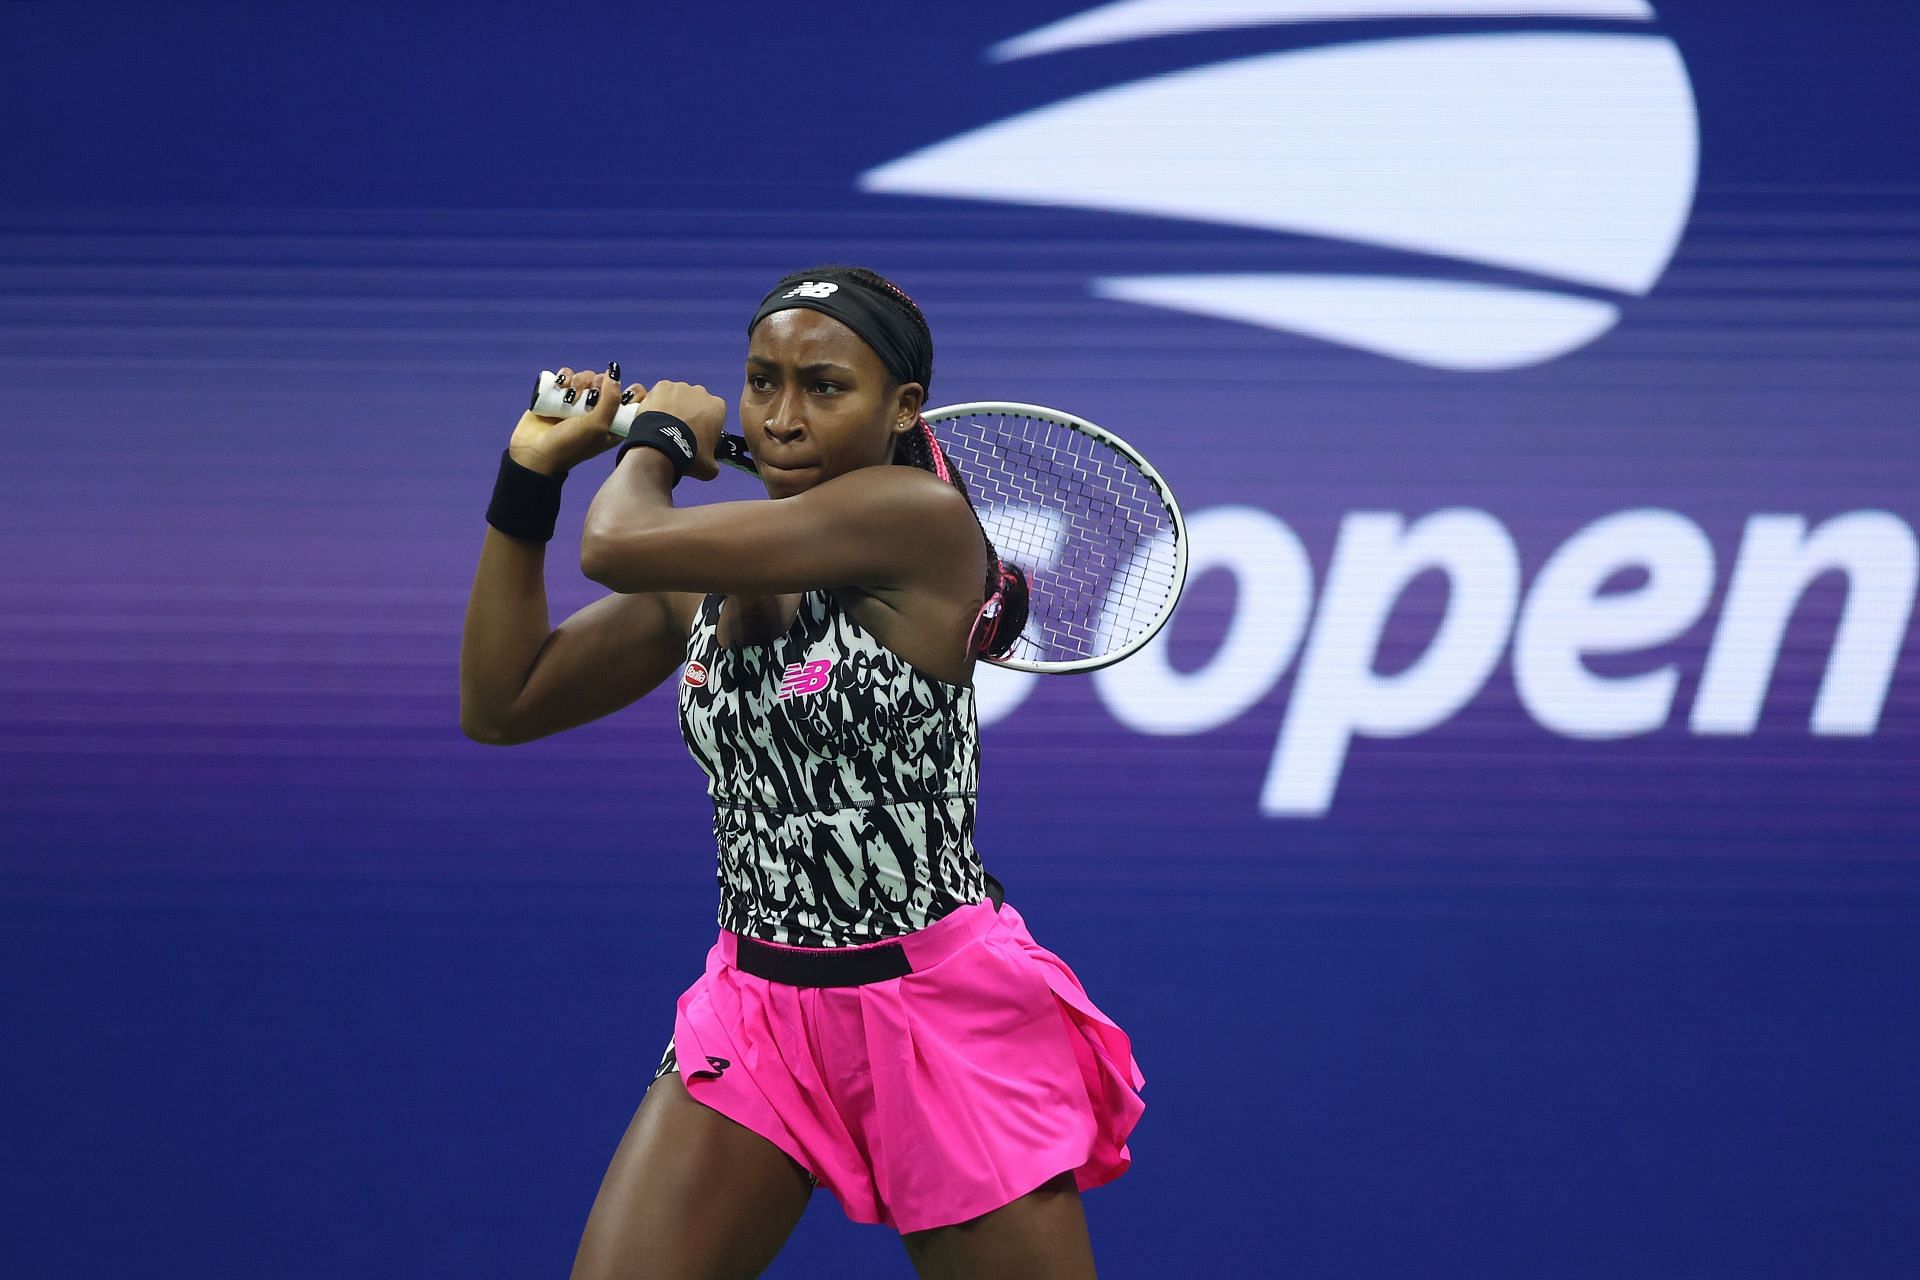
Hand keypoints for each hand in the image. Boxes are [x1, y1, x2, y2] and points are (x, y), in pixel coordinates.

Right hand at [508, 364, 627, 476]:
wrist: (535, 452)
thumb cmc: (570, 445)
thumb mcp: (598, 425)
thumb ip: (611, 399)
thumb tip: (613, 372)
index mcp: (614, 423)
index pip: (632, 400)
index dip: (631, 392)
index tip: (625, 393)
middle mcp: (598, 412)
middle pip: (606, 383)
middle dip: (597, 385)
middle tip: (587, 399)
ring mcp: (578, 403)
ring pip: (586, 377)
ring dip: (578, 381)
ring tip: (568, 398)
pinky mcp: (560, 395)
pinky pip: (567, 376)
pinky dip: (564, 377)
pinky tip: (559, 386)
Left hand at [633, 380, 725, 480]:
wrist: (661, 446)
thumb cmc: (688, 454)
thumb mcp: (709, 467)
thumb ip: (714, 464)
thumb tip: (711, 467)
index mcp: (718, 407)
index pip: (715, 414)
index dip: (707, 425)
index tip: (698, 437)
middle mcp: (701, 392)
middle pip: (696, 402)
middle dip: (690, 413)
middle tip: (679, 433)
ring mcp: (680, 387)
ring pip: (678, 396)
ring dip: (674, 407)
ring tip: (664, 427)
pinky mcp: (662, 386)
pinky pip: (661, 393)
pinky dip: (658, 402)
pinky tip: (654, 417)